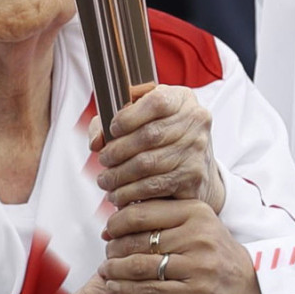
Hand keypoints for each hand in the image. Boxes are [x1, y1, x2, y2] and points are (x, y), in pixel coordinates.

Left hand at [91, 85, 224, 212]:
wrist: (198, 165)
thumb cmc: (163, 133)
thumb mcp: (142, 114)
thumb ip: (113, 117)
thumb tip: (97, 141)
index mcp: (181, 99)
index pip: (156, 102)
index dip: (129, 116)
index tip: (112, 129)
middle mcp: (195, 122)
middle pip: (149, 135)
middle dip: (118, 150)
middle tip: (103, 159)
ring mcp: (196, 150)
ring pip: (149, 164)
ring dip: (120, 175)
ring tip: (105, 180)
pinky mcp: (193, 178)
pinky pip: (155, 186)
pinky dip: (131, 192)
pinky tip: (118, 194)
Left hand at [100, 199, 266, 293]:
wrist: (253, 291)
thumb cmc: (215, 258)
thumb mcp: (196, 227)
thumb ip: (164, 217)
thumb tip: (118, 212)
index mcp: (195, 211)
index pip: (143, 211)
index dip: (117, 222)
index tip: (107, 232)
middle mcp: (198, 234)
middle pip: (139, 238)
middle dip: (115, 247)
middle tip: (106, 254)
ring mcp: (199, 264)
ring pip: (141, 264)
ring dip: (116, 269)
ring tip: (106, 270)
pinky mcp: (197, 292)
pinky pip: (151, 290)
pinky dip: (128, 289)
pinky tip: (116, 287)